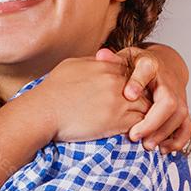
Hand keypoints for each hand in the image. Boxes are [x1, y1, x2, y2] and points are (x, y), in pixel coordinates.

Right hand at [33, 55, 151, 142]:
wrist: (44, 111)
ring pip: (146, 106)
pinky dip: (142, 127)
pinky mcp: (117, 121)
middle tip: (143, 108)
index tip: (132, 93)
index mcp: (107, 66)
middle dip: (144, 98)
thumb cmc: (53, 90)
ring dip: (145, 114)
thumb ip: (93, 61)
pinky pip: (141, 122)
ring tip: (143, 123)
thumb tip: (103, 58)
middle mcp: (116, 81)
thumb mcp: (73, 65)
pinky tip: (136, 132)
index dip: (135, 83)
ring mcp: (118, 101)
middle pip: (143, 88)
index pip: (134, 71)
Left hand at [106, 46, 190, 152]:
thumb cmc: (139, 65)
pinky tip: (163, 150)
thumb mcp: (126, 58)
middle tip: (134, 135)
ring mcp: (179, 97)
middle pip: (168, 101)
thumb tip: (101, 56)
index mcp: (150, 65)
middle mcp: (168, 82)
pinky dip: (178, 140)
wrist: (164, 66)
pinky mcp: (183, 110)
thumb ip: (113, 60)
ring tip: (146, 146)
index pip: (147, 70)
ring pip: (179, 116)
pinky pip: (188, 127)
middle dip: (153, 120)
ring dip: (163, 133)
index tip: (128, 95)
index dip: (138, 82)